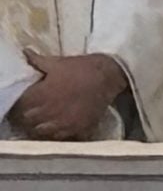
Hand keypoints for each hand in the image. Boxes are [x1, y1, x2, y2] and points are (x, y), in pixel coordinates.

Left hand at [10, 52, 125, 139]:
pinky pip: (61, 137)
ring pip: (42, 132)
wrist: (111, 74)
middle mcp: (50, 111)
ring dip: (42, 125)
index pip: (22, 105)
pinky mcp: (78, 128)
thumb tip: (25, 53)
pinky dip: (58, 133)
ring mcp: (65, 122)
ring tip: (47, 118)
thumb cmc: (83, 67)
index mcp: (43, 94)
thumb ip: (39, 61)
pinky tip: (61, 124)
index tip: (28, 98)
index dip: (23, 102)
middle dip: (30, 114)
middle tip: (36, 108)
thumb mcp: (59, 62)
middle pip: (29, 120)